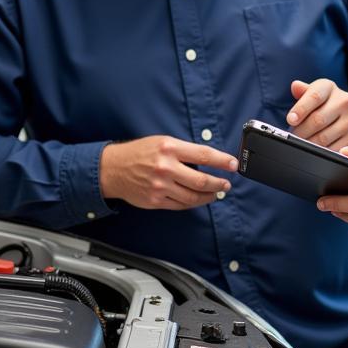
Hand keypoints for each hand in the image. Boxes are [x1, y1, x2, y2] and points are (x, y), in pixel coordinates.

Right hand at [99, 135, 237, 209]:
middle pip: (202, 180)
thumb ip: (184, 150)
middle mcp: (166, 168)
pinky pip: (181, 205)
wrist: (113, 169)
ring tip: (216, 193)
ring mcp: (161, 186)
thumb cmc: (139, 152)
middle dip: (219, 183)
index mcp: (169, 148)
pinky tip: (199, 199)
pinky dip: (194, 203)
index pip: (204, 155)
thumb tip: (209, 160)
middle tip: (227, 184)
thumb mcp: (162, 142)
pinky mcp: (156, 201)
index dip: (222, 161)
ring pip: (193, 196)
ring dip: (209, 196)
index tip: (233, 165)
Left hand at [286, 78, 347, 149]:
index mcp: (330, 87)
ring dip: (309, 143)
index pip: (314, 96)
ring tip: (302, 143)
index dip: (301, 109)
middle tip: (293, 137)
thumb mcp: (313, 93)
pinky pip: (333, 148)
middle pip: (317, 120)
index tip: (290, 119)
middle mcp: (345, 101)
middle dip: (301, 131)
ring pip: (323, 137)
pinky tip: (315, 149)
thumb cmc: (324, 104)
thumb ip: (303, 91)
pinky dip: (321, 152)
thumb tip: (295, 86)